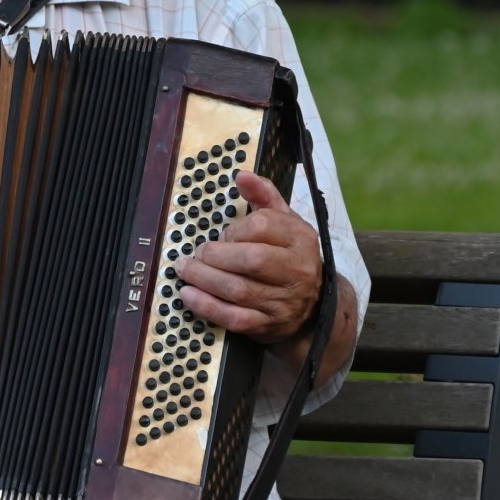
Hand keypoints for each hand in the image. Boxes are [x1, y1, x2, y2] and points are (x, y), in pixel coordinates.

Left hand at [172, 170, 321, 346]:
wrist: (313, 307)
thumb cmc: (290, 257)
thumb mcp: (285, 222)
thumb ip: (264, 196)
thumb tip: (242, 175)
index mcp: (300, 239)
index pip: (265, 227)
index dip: (235, 229)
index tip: (222, 234)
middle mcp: (296, 270)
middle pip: (252, 260)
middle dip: (216, 256)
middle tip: (196, 254)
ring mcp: (283, 301)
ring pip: (240, 290)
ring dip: (205, 279)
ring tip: (185, 270)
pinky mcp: (267, 324)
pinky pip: (235, 317)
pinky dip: (208, 307)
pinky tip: (189, 295)